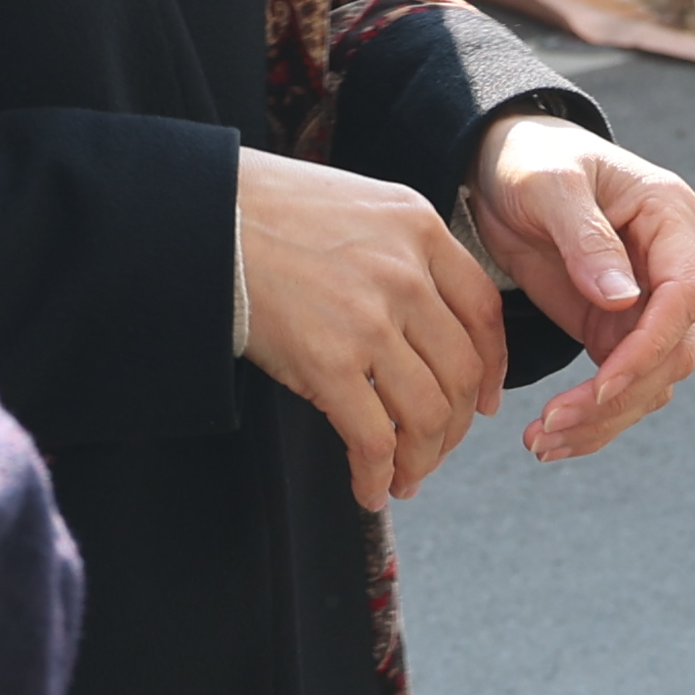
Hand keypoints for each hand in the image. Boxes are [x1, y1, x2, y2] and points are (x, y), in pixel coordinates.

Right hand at [237, 146, 508, 510]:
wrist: (202, 216)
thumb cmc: (267, 210)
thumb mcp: (360, 206)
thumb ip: (401, 251)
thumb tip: (426, 317)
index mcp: (421, 229)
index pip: (485, 312)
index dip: (493, 368)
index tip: (484, 401)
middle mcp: (407, 273)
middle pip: (464, 372)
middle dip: (456, 427)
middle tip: (436, 451)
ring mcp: (371, 319)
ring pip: (429, 414)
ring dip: (422, 459)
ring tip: (405, 478)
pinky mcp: (328, 361)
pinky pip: (374, 439)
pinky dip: (378, 476)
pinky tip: (370, 489)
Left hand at [466, 112, 694, 461]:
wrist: (499, 166)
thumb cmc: (528, 158)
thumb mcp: (548, 184)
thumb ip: (585, 238)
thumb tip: (623, 299)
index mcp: (670, 217)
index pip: (682, 297)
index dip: (647, 349)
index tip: (599, 387)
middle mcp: (669, 263)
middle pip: (671, 351)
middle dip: (618, 397)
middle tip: (552, 426)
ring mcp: (644, 299)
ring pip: (650, 379)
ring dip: (604, 418)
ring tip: (542, 443)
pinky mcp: (612, 325)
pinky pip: (618, 384)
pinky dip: (591, 416)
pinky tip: (552, 438)